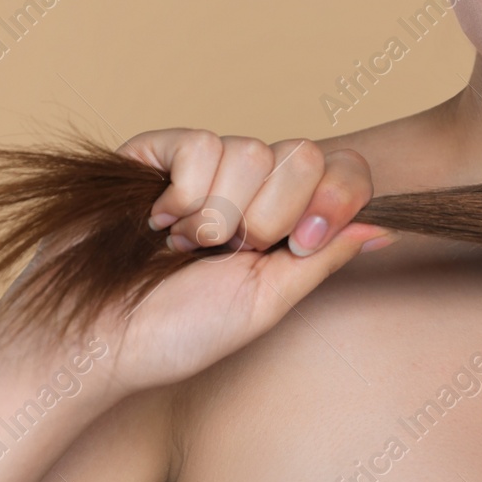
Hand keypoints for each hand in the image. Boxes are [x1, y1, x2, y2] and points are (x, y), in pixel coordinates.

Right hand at [71, 130, 394, 395]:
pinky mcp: (155, 152)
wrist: (93, 339)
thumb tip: (387, 226)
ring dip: (217, 213)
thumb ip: (324, 257)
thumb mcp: (266, 302)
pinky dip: (183, 192)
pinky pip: (201, 142)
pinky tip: (158, 221)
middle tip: (229, 252)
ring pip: (250, 150)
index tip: (296, 245)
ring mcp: (201, 166)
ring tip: (184, 246)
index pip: (339, 171)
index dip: (329, 201)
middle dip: (268, 216)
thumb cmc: (174, 334)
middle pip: (301, 154)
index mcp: (283, 220)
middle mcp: (248, 187)